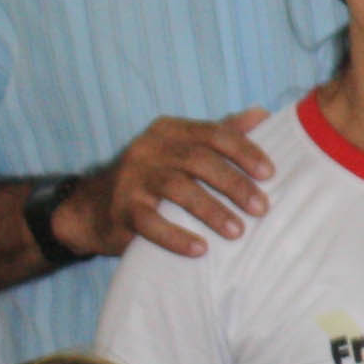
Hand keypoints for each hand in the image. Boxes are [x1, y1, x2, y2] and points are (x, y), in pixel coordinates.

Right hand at [87, 109, 276, 258]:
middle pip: (198, 160)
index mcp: (169, 131)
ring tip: (238, 232)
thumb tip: (263, 114)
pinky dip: (177, 236)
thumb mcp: (182, 150)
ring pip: (177, 189)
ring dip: (212, 211)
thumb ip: (220, 133)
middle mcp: (150, 149)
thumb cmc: (152, 178)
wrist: (93, 208)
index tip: (270, 173)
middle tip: (262, 208)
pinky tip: (201, 249)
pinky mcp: (122, 209)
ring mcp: (133, 178)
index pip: (213, 134)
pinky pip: (151, 222)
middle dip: (234, 184)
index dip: (244, 152)